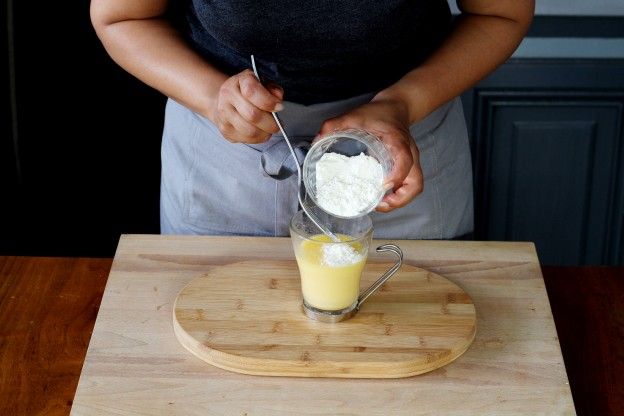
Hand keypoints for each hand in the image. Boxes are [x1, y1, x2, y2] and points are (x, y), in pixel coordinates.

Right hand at [212, 69, 283, 143]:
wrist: (225, 101)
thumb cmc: (247, 92)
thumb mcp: (262, 84)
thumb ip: (272, 89)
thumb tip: (278, 98)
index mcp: (238, 81)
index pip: (252, 91)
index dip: (269, 101)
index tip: (279, 107)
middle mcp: (227, 96)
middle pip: (252, 115)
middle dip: (270, 122)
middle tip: (278, 124)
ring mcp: (224, 114)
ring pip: (250, 131)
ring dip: (265, 133)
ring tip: (269, 129)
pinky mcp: (225, 130)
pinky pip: (247, 139)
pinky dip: (258, 138)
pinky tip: (261, 132)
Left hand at [318, 97, 422, 211]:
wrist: (396, 107)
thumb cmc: (379, 112)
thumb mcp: (355, 114)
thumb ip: (335, 124)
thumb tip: (317, 140)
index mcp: (398, 141)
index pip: (404, 161)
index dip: (396, 176)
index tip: (382, 185)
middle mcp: (409, 154)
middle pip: (415, 184)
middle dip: (399, 199)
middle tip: (378, 203)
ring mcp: (411, 162)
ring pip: (414, 188)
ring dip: (399, 201)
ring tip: (379, 204)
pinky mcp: (408, 167)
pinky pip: (409, 186)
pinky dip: (398, 196)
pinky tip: (381, 197)